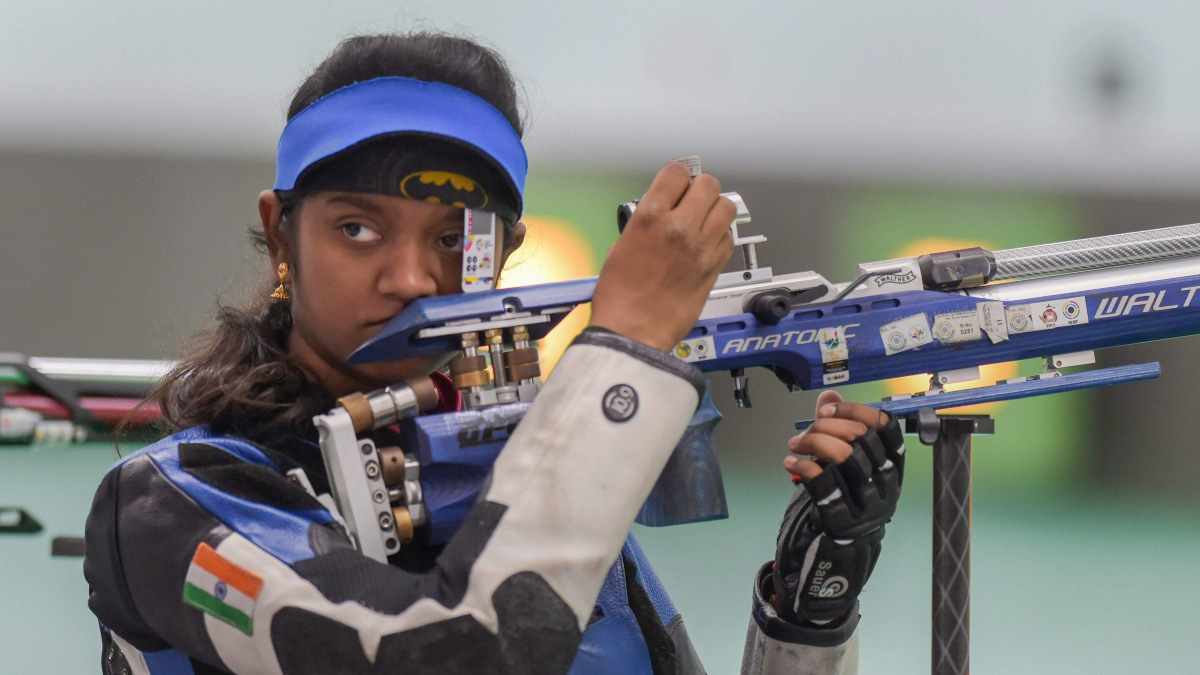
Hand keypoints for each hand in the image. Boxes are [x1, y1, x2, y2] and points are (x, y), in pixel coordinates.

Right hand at [589, 162, 734, 351]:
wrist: (633, 333)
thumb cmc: (619, 299)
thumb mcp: (618, 249)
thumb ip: (642, 226)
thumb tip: (657, 218)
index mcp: (650, 218)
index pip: (676, 173)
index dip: (676, 177)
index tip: (675, 186)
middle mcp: (679, 228)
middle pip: (707, 184)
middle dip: (699, 189)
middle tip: (691, 201)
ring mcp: (701, 247)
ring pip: (726, 207)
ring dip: (715, 209)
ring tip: (704, 220)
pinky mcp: (714, 268)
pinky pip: (729, 238)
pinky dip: (721, 236)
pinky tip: (708, 244)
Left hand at [772, 391, 904, 625]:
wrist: (842, 551)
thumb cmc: (845, 498)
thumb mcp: (845, 463)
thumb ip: (838, 428)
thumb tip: (830, 395)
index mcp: (893, 466)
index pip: (886, 427)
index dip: (857, 411)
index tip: (828, 408)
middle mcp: (886, 483)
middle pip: (860, 437)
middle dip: (826, 425)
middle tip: (804, 429)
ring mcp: (867, 502)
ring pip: (844, 456)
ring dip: (812, 443)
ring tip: (794, 444)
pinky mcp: (843, 518)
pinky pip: (823, 483)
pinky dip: (802, 468)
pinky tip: (790, 464)